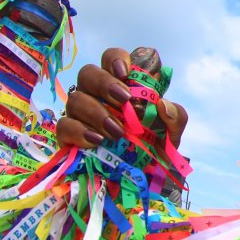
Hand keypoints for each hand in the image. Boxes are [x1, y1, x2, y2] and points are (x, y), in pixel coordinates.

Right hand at [57, 48, 188, 148]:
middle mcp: (96, 94)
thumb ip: (175, 118)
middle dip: (105, 83)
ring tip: (116, 131)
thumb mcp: (171, 135)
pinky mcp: (68, 136)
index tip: (125, 72)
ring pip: (75, 98)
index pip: (112, 58)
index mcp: (121, 85)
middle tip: (124, 100)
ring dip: (97, 112)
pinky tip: (97, 141)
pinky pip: (64, 125)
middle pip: (88, 73)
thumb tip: (164, 105)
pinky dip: (80, 131)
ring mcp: (79, 114)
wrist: (139, 182)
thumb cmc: (152, 149)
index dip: (115, 58)